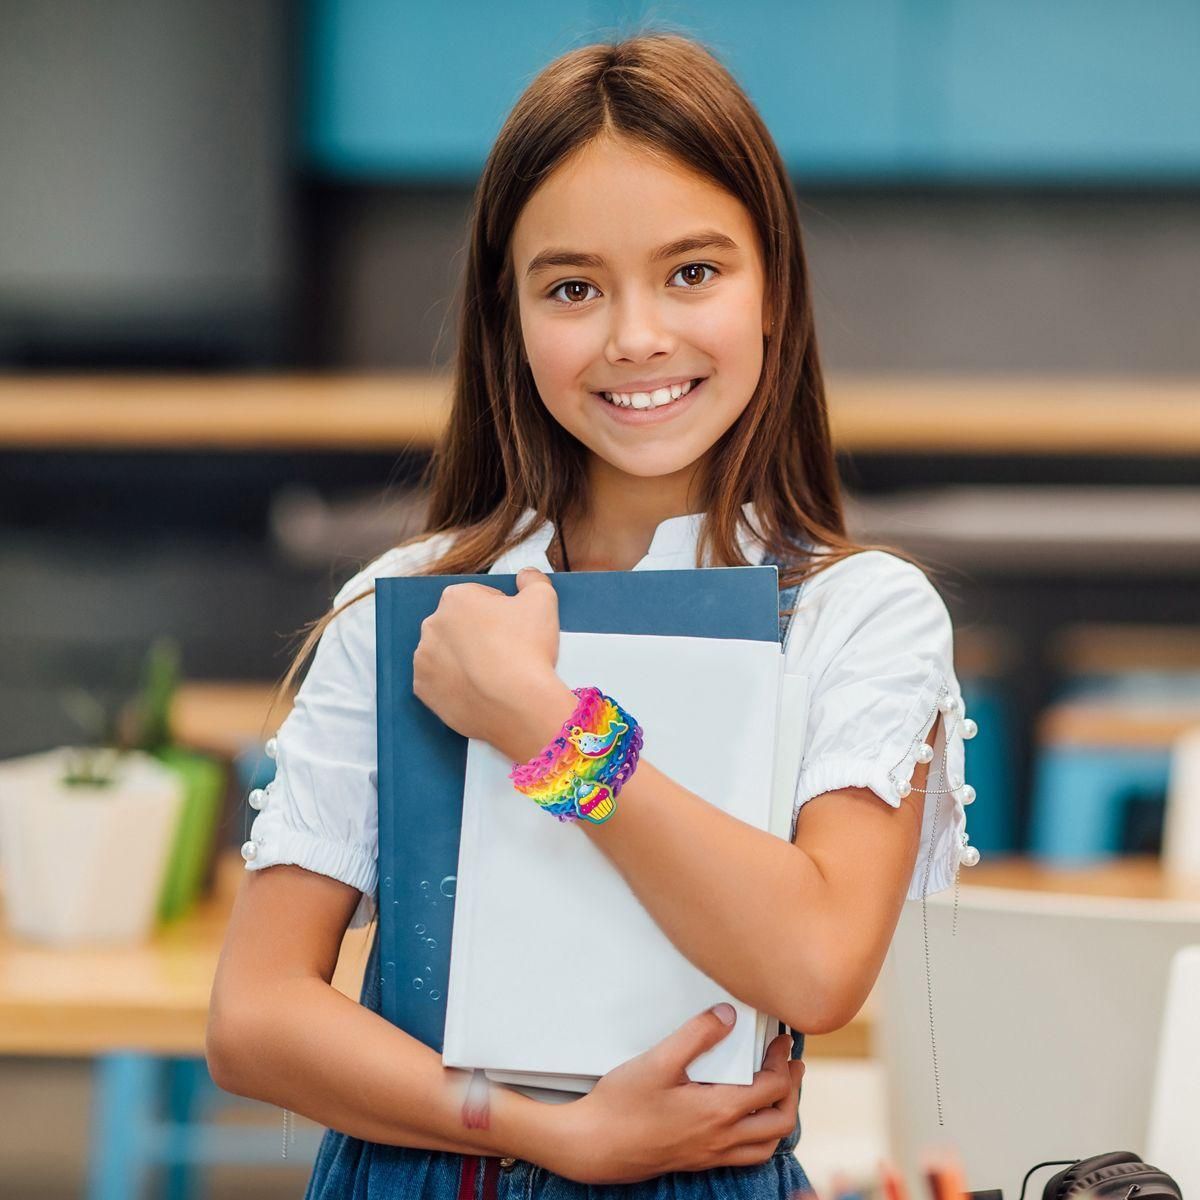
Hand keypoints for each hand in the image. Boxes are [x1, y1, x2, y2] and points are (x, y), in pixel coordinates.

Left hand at [412, 567, 571, 752]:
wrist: (518, 705)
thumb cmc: (529, 649)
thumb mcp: (543, 600)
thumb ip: (533, 579)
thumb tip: (526, 575)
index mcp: (456, 598)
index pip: (479, 597)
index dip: (502, 611)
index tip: (515, 629)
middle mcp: (431, 625)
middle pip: (459, 624)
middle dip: (479, 634)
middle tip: (507, 652)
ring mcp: (423, 659)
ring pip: (447, 653)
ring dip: (464, 659)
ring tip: (493, 674)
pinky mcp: (423, 690)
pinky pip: (439, 681)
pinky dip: (455, 684)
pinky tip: (478, 690)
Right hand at [546, 1007, 803, 1184]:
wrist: (595, 1146)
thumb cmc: (622, 1105)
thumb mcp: (658, 1060)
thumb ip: (696, 1035)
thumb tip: (728, 1015)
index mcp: (719, 1112)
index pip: (772, 1087)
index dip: (783, 1061)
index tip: (781, 1041)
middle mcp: (722, 1138)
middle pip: (780, 1121)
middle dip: (791, 1090)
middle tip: (789, 1065)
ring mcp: (711, 1154)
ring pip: (767, 1145)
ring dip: (779, 1117)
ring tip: (775, 1092)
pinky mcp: (698, 1161)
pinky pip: (745, 1157)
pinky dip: (759, 1138)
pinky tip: (744, 1119)